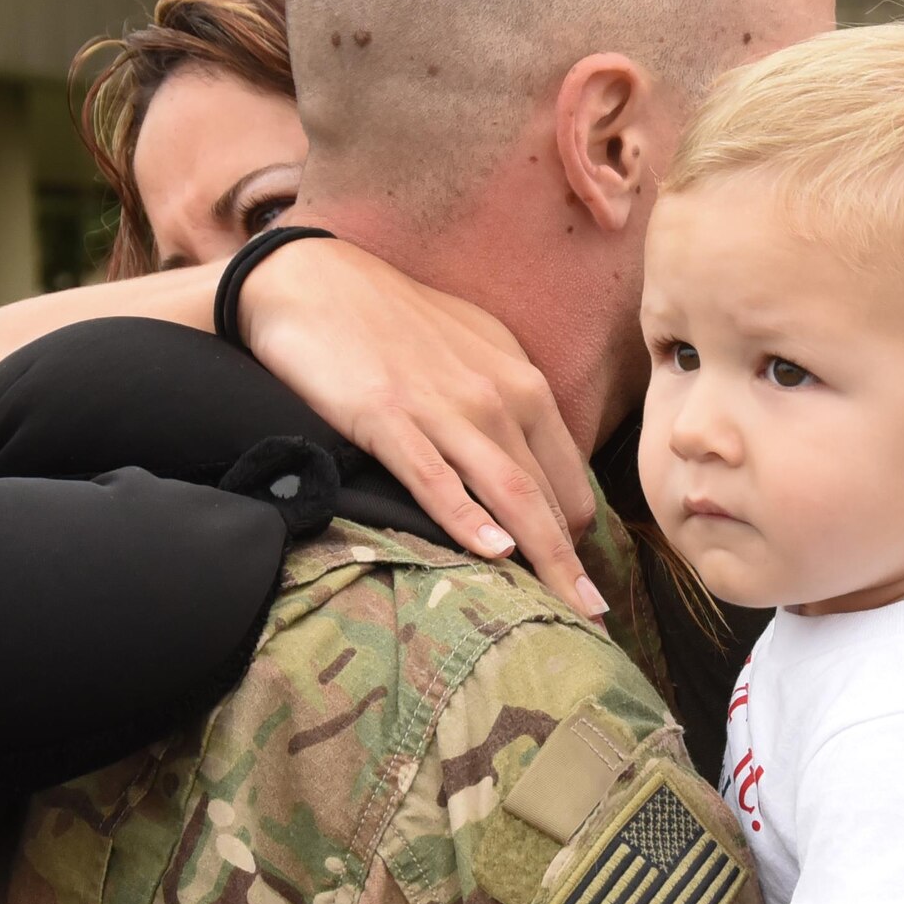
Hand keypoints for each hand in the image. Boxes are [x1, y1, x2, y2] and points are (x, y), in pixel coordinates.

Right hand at [239, 238, 605, 619]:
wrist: (311, 281)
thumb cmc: (391, 317)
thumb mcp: (473, 349)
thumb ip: (506, 398)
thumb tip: (529, 455)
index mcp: (523, 384)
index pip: (570, 478)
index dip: (577, 537)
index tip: (581, 584)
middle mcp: (498, 396)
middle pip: (552, 498)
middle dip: (574, 565)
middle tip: (593, 622)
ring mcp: (444, 408)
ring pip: (512, 495)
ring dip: (546, 559)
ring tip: (572, 614)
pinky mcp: (388, 418)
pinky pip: (437, 477)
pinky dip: (468, 518)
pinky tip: (493, 554)